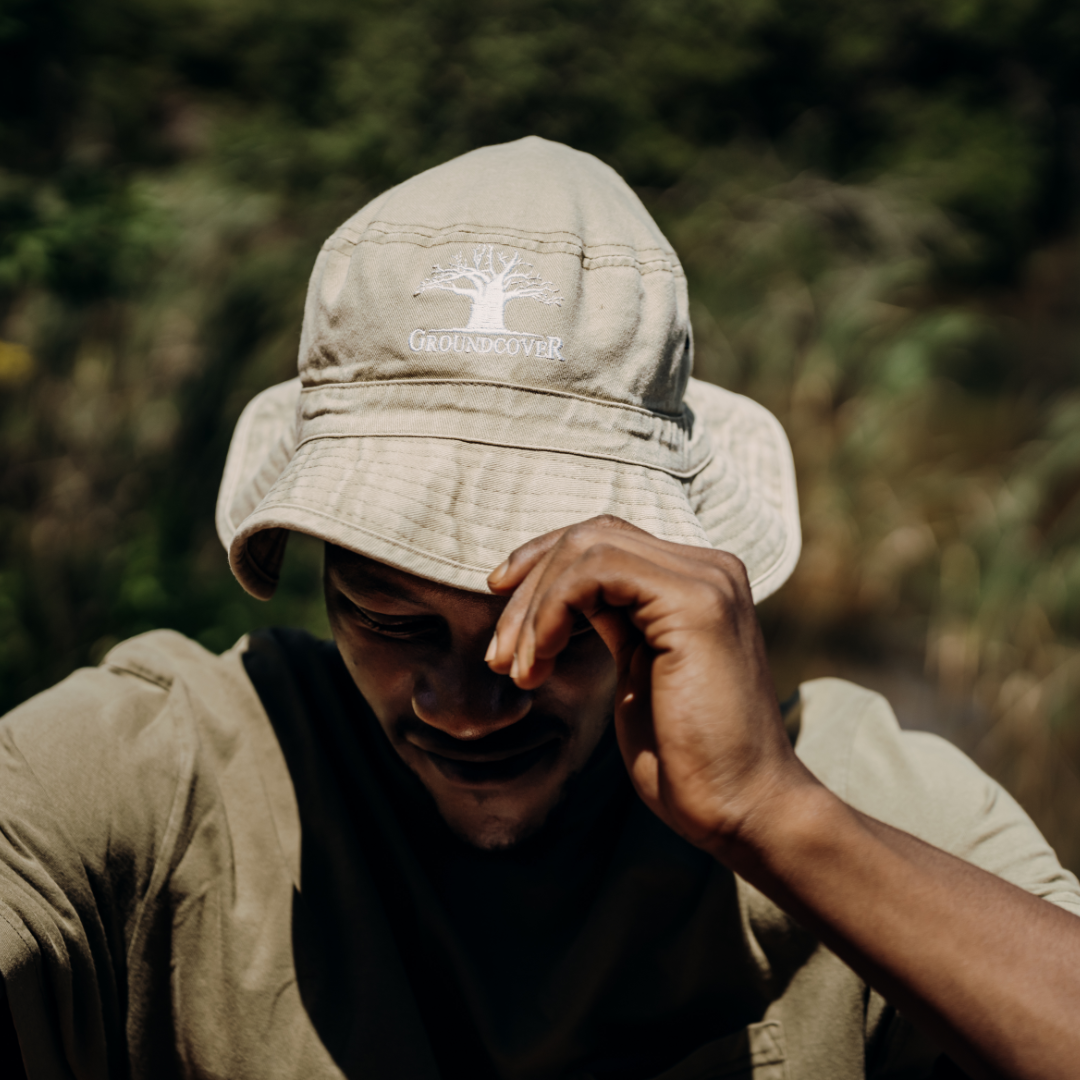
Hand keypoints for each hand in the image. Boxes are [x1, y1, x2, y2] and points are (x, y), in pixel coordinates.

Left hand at [486, 515, 818, 856]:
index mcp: (696, 581)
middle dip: (529, 588)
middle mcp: (708, 569)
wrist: (741, 808)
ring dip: (534, 608)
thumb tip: (552, 596)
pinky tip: (540, 660)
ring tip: (518, 670)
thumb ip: (613, 621)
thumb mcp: (638, 671)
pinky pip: (596, 572)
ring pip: (587, 548)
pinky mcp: (695, 604)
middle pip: (590, 536)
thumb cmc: (686, 757)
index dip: (542, 564)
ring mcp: (707, 581)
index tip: (500, 607)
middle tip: (497, 657)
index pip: (605, 539)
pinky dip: (552, 610)